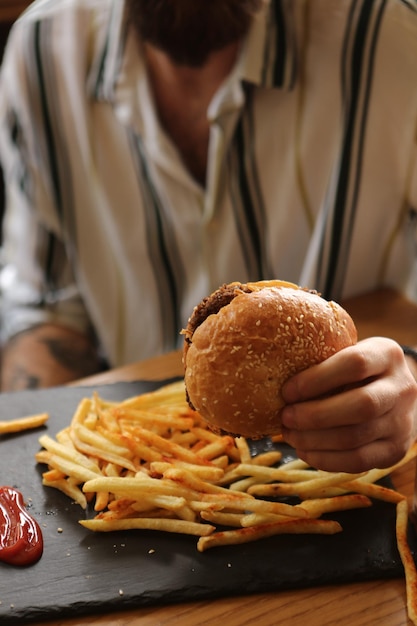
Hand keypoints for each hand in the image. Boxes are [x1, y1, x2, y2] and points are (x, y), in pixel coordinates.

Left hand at [280, 337, 416, 471]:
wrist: (396, 395)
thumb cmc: (357, 371)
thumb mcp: (348, 353)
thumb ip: (322, 358)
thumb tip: (271, 370)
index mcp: (387, 354)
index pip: (355, 364)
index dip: (316, 379)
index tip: (287, 391)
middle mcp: (402, 388)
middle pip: (360, 406)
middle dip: (315, 415)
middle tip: (285, 417)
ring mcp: (402, 422)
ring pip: (356, 438)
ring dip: (314, 440)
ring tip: (290, 435)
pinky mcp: (395, 451)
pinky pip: (358, 461)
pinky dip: (325, 459)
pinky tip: (305, 451)